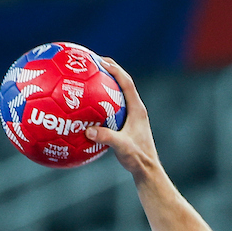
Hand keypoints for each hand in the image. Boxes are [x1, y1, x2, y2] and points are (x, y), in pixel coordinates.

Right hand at [84, 58, 159, 179]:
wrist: (146, 170)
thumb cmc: (138, 159)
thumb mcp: (122, 148)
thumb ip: (106, 138)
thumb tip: (87, 130)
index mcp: (137, 109)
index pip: (126, 82)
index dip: (115, 69)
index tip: (99, 60)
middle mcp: (134, 109)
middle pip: (121, 83)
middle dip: (107, 71)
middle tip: (91, 63)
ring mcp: (130, 116)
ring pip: (116, 95)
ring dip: (103, 85)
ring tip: (87, 78)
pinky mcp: (125, 124)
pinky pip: (110, 108)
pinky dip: (99, 103)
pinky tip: (85, 106)